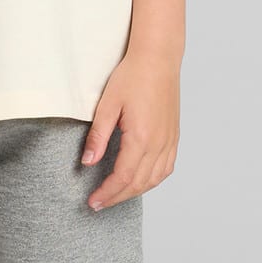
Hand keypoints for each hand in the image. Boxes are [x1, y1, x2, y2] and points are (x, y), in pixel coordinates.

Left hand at [78, 46, 180, 210]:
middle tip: (99, 204)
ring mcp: (169, 141)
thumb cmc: (132, 75)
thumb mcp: (108, 103)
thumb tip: (88, 162)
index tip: (92, 202)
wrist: (158, 58)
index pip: (123, 177)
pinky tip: (140, 180)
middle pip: (138, 184)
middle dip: (117, 197)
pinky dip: (152, 180)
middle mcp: (159, 144)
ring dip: (134, 192)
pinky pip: (166, 169)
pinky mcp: (174, 136)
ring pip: (154, 180)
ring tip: (116, 194)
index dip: (107, 193)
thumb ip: (98, 135)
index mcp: (142, 138)